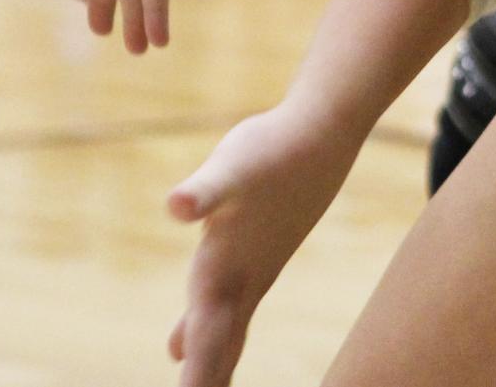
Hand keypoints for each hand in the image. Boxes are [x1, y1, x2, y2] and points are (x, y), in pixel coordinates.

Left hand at [166, 103, 360, 386]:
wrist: (319, 134)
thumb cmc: (272, 151)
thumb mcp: (231, 169)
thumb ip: (204, 192)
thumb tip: (177, 206)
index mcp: (225, 276)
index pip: (208, 349)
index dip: (198, 384)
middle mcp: (237, 283)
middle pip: (215, 353)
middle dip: (203, 386)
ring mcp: (247, 271)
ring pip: (220, 335)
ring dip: (205, 369)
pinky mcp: (249, 252)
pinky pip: (217, 306)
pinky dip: (194, 331)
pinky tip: (176, 344)